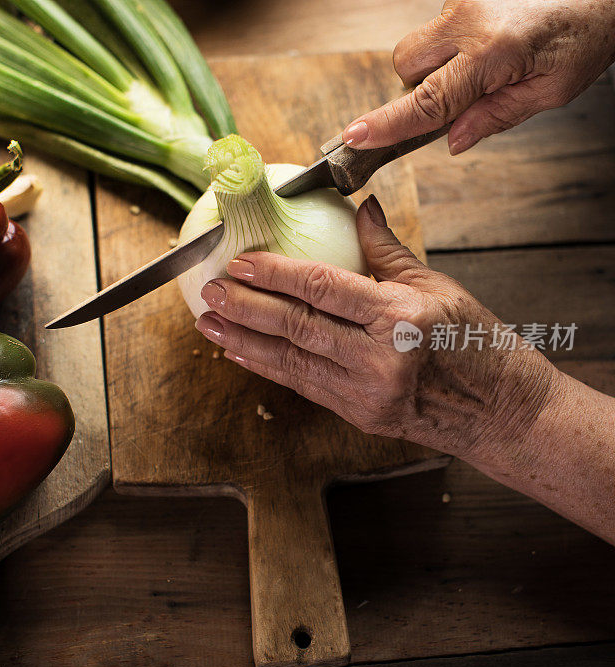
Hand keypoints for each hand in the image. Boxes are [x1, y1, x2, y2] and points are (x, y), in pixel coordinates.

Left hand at [195, 196, 558, 458]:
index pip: (323, 288)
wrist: (500, 410)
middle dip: (246, 308)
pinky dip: (268, 368)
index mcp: (402, 316)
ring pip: (291, 362)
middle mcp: (381, 357)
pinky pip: (304, 386)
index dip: (276, 274)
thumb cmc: (475, 343)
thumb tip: (361, 207)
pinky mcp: (359, 415)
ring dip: (244, 341)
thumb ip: (387, 250)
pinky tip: (241, 353)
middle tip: (210, 290)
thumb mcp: (438, 286)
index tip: (241, 261)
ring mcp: (367, 392)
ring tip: (209, 324)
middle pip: (297, 327)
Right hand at [341, 0, 614, 154]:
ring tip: (488, 57)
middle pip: (405, 65)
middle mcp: (469, 19)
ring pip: (420, 44)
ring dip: (439, 61)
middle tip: (461, 90)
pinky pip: (440, 24)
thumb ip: (496, 116)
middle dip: (418, 86)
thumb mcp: (551, 88)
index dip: (387, 124)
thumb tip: (453, 140)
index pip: (427, 101)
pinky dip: (456, 39)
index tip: (354, 137)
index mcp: (493, 53)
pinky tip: (493, 36)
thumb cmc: (587, 29)